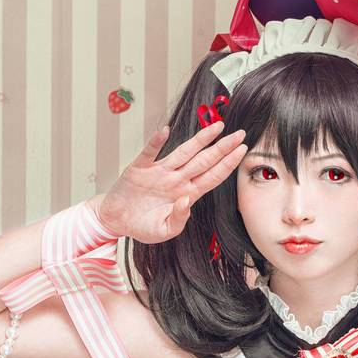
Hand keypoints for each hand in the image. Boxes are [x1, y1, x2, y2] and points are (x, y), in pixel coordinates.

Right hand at [98, 122, 246, 243]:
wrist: (116, 220)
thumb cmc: (142, 225)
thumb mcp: (164, 230)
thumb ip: (179, 218)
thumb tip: (187, 201)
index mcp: (186, 194)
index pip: (213, 176)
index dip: (228, 164)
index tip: (242, 151)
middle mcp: (177, 179)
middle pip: (204, 160)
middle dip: (223, 147)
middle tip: (241, 134)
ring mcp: (160, 172)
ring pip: (183, 152)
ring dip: (200, 139)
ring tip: (217, 126)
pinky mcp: (139, 168)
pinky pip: (149, 153)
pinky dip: (156, 142)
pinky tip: (165, 131)